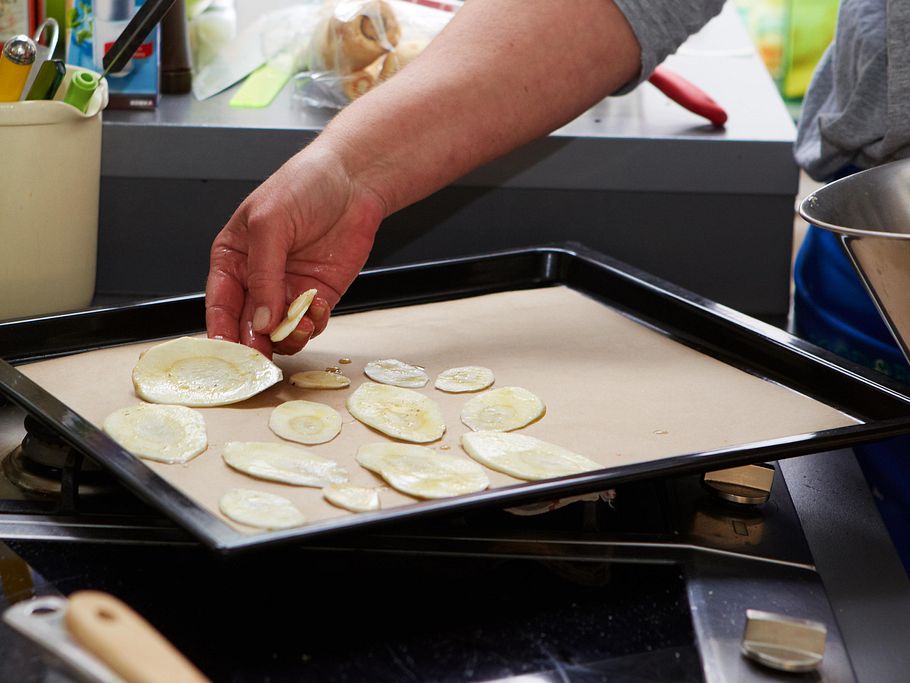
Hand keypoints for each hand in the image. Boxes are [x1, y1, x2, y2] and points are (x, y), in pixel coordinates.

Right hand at [205, 147, 384, 356]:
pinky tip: (317, 309)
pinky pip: (310, 324)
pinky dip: (313, 325)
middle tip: (263, 356)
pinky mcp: (319, 296)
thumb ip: (262, 275)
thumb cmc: (304, 185)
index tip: (227, 355)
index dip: (220, 332)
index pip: (219, 304)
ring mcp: (289, 290)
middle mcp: (258, 280)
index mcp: (233, 259)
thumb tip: (260, 321)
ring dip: (288, 338)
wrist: (354, 180)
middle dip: (255, 344)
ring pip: (280, 332)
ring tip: (299, 327)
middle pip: (248, 326)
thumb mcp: (269, 222)